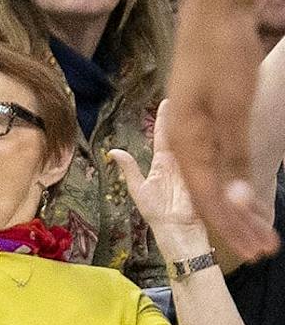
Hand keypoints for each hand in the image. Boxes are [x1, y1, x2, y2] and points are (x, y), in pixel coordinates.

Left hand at [108, 100, 208, 260]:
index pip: (163, 136)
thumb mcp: (139, 190)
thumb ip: (129, 169)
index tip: (166, 102)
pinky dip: (209, 142)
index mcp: (162, 163)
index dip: (164, 119)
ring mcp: (195, 165)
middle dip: (183, 115)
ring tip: (198, 103)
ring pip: (196, 140)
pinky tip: (210, 125)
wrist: (178, 230)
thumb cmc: (157, 213)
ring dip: (197, 124)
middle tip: (186, 94)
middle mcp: (180, 161)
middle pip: (182, 133)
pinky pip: (208, 155)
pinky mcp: (207, 173)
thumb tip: (113, 151)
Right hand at [167, 0, 278, 259]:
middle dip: (237, 225)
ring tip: (260, 226)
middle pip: (210, 194)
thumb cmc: (222, 55)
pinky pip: (216, 163)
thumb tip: (238, 201)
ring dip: (237, 206)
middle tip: (266, 249)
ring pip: (213, 180)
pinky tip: (244, 191)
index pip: (209, 198)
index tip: (258, 250)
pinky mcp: (204, 118)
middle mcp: (185, 140)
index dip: (234, 227)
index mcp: (187, 142)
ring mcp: (193, 129)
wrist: (213, 9)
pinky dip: (233, 182)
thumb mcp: (234, 108)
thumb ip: (234, 156)